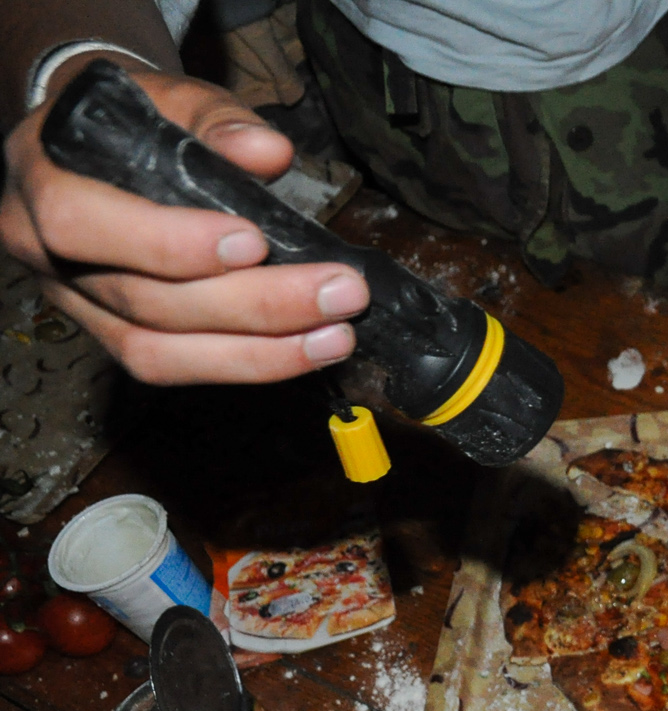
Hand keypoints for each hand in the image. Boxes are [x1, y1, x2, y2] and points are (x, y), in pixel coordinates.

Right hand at [1, 59, 367, 383]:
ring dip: (258, 353)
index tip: (254, 242)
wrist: (95, 150)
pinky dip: (246, 365)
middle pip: (144, 300)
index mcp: (42, 181)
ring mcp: (78, 304)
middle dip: (251, 304)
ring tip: (336, 336)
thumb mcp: (167, 98)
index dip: (167, 243)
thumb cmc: (132, 122)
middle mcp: (44, 254)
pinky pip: (175, 368)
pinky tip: (308, 350)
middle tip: (338, 292)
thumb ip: (216, 120)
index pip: (83, 225)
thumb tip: (269, 151)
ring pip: (158, 353)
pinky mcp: (114, 337)